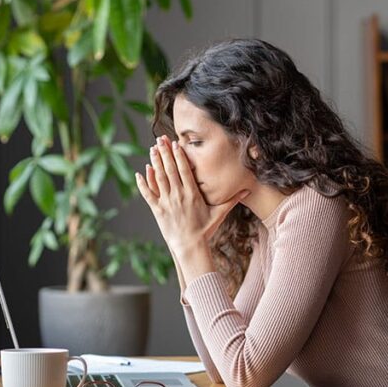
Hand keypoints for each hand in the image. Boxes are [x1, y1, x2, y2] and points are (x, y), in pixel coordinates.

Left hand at [135, 135, 248, 261]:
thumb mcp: (219, 214)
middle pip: (170, 169)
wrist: (190, 247)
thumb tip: (247, 190)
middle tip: (160, 139)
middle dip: (165, 153)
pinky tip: (140, 172)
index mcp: (192, 193)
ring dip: (154, 163)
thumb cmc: (205, 230)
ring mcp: (167, 203)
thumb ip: (231, 200)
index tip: (175, 143)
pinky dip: (143, 183)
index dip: (179, 155)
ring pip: (159, 178)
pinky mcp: (158, 211)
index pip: (184, 169)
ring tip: (152, 149)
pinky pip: (148, 195)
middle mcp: (178, 195)